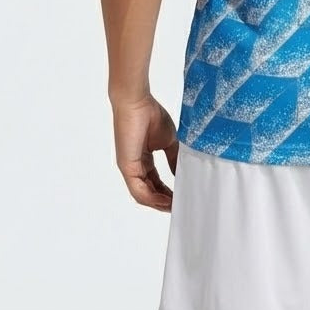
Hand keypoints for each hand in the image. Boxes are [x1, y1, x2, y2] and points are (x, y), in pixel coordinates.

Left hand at [112, 95, 179, 210]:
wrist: (137, 102)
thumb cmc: (150, 115)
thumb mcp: (168, 141)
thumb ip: (174, 158)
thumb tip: (182, 174)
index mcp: (143, 160)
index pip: (155, 182)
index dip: (167, 192)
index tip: (181, 197)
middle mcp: (135, 167)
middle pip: (149, 192)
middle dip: (164, 201)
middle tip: (180, 207)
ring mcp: (129, 169)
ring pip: (143, 195)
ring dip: (159, 203)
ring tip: (174, 207)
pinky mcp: (126, 167)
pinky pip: (138, 190)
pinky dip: (152, 199)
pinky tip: (165, 202)